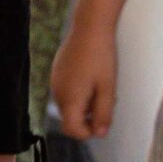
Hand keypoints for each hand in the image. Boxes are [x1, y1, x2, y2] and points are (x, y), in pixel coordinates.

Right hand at [50, 15, 117, 138]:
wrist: (89, 27)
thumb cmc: (101, 57)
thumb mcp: (108, 88)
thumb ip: (103, 114)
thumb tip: (99, 134)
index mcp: (70, 99)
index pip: (72, 130)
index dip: (88, 133)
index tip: (102, 122)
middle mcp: (57, 93)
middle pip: (70, 118)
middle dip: (88, 116)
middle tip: (107, 100)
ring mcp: (55, 81)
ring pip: (69, 104)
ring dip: (84, 103)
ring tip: (101, 86)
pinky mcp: (56, 72)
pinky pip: (66, 91)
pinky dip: (78, 92)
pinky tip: (91, 76)